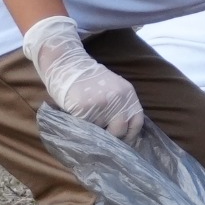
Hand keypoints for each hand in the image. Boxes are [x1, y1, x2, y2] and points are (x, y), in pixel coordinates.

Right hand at [20, 16, 142, 139]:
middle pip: (120, 130)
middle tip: (102, 134)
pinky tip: (78, 117)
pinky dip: (82, 127)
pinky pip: (85, 127)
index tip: (122, 140)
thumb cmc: (89, 80)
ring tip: (87, 121)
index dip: (130, 135)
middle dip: (111, 136)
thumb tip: (124, 132)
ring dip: (95, 131)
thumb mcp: (114, 88)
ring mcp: (101, 104)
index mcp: (128, 93)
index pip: (137, 122)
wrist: (68, 64)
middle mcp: (118, 99)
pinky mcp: (84, 108)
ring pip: (101, 131)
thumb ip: (121, 106)